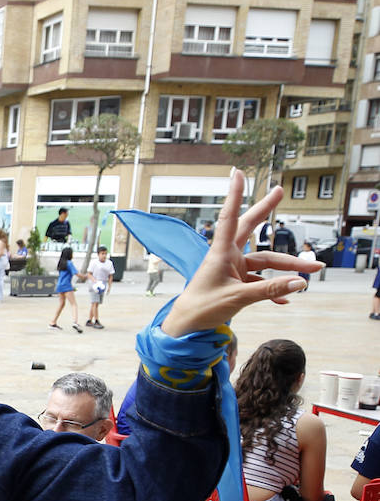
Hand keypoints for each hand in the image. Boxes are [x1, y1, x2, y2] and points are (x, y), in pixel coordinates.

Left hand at [161, 169, 318, 337]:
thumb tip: (300, 282)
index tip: (237, 173)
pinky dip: (274, 289)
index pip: (229, 217)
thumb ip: (270, 290)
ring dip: (287, 267)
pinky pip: (260, 282)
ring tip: (313, 271)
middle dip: (265, 210)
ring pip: (264, 261)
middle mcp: (227, 256)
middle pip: (249, 228)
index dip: (235, 194)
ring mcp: (232, 269)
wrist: (186, 327)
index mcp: (221, 253)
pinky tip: (288, 298)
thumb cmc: (202, 309)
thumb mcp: (238, 298)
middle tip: (279, 190)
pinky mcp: (236, 284)